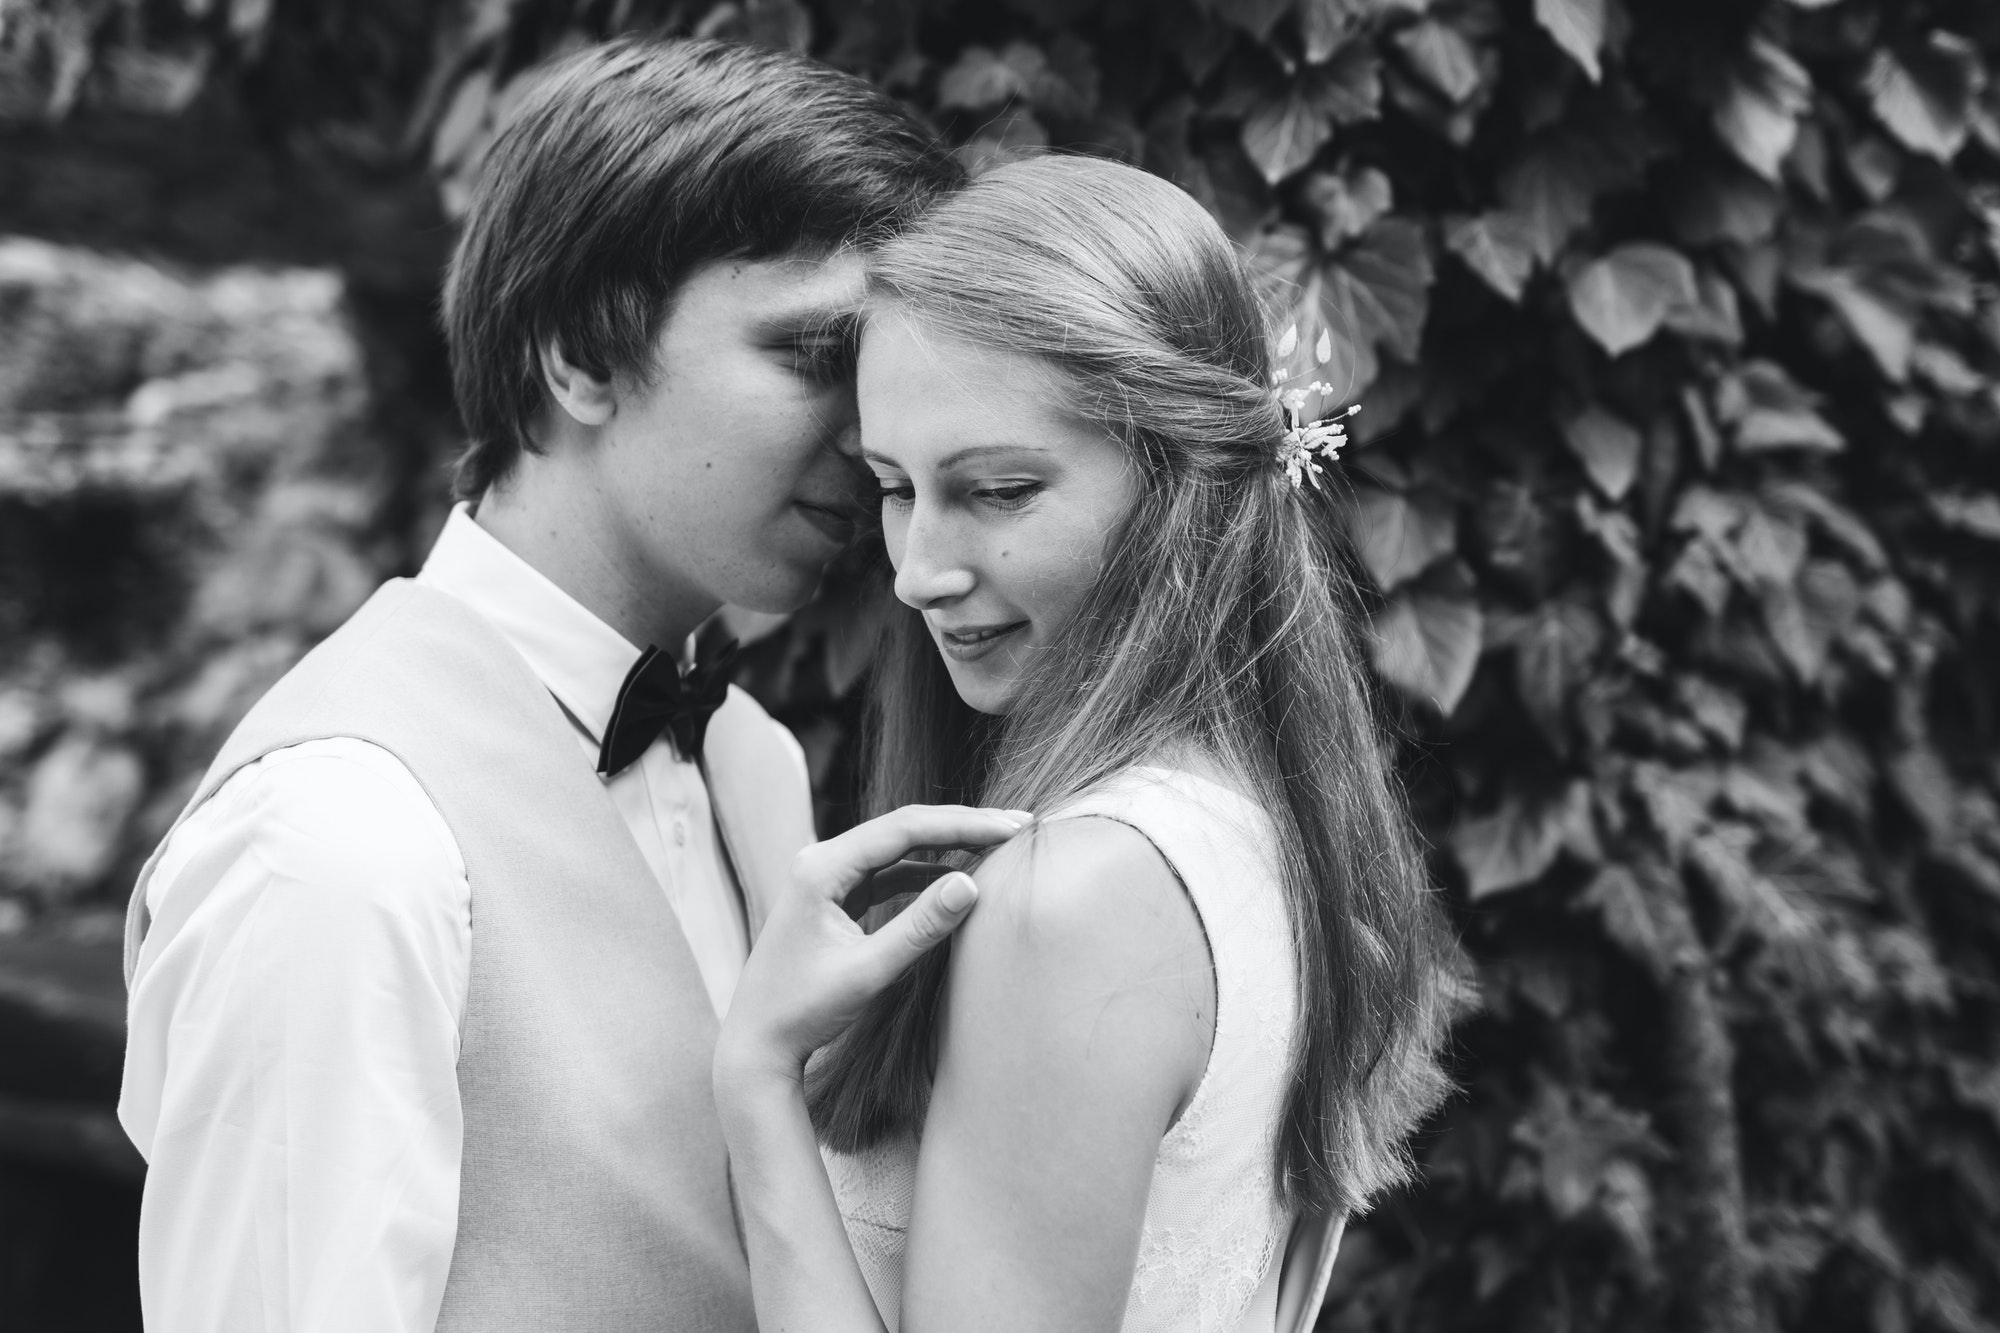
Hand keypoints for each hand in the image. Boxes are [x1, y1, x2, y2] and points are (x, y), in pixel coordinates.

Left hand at [716, 804, 1030, 1089]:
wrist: (756, 1043)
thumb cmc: (804, 1010)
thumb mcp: (868, 971)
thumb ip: (920, 928)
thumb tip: (972, 884)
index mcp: (821, 867)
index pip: (904, 828)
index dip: (962, 824)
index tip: (1010, 828)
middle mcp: (820, 860)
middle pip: (902, 829)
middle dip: (960, 827)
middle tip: (1017, 827)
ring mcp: (826, 877)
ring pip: (897, 848)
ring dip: (945, 846)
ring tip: (996, 847)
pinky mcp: (834, 897)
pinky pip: (886, 873)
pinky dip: (924, 871)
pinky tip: (957, 877)